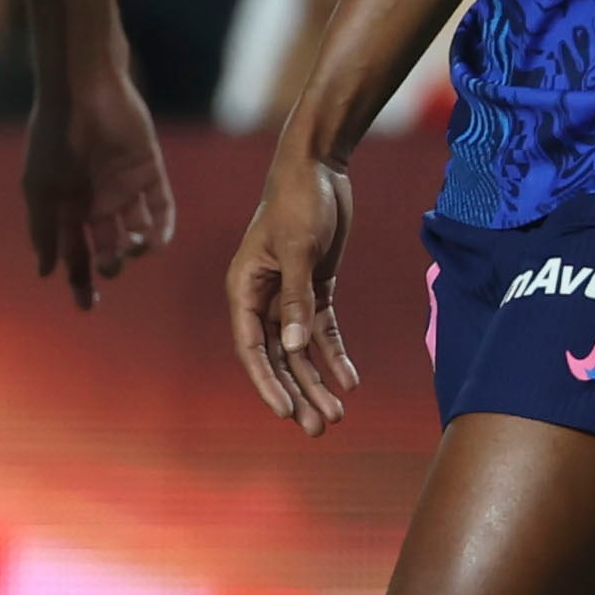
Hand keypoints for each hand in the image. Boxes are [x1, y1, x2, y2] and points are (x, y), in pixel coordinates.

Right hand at [21, 54, 171, 308]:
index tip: (87, 305)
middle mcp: (96, 200)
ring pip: (136, 229)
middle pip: (106, 246)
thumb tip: (44, 272)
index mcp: (67, 206)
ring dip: (135, 247)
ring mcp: (124, 186)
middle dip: (109, 266)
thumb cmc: (53, 141)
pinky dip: (162, 227)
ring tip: (130, 247)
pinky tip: (156, 241)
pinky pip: (162, 206)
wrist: (82, 94)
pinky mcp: (150, 170)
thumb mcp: (39, 190)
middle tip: (109, 270)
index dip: (79, 278)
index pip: (75, 251)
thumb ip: (44, 230)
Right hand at [227, 148, 357, 433]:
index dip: (267, 383)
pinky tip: (350, 380)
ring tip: (337, 414)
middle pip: (277, 357)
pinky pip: (322, 331)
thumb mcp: (300, 248)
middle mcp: (261, 297)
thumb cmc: (299, 201)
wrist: (318, 167)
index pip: (252, 348)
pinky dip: (335, 355)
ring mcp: (288, 295)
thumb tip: (294, 348)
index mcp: (244, 289)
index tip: (286, 413)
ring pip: (299, 350)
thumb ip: (297, 298)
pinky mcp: (314, 288)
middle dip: (296, 393)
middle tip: (318, 427)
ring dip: (317, 381)